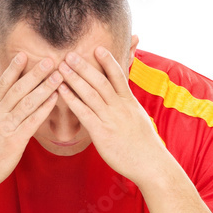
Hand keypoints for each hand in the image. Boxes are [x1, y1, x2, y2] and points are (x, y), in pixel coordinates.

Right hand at [0, 52, 61, 195]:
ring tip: (58, 75)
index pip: (2, 84)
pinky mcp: (14, 141)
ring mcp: (5, 127)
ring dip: (44, 87)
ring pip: (28, 102)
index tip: (24, 55)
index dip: (13, 68)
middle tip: (49, 59)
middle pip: (18, 89)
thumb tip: (6, 100)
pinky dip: (45, 108)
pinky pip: (32, 121)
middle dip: (35, 73)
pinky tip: (55, 98)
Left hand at [58, 47, 170, 183]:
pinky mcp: (102, 133)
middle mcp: (120, 107)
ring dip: (74, 79)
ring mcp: (111, 119)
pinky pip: (84, 112)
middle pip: (100, 81)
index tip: (97, 48)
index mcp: (129, 102)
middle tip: (69, 54)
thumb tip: (123, 99)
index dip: (108, 61)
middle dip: (84, 66)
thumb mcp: (139, 119)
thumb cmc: (144, 145)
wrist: (151, 164)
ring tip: (61, 67)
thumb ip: (128, 107)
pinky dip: (71, 100)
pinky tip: (61, 91)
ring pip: (90, 93)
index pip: (118, 76)